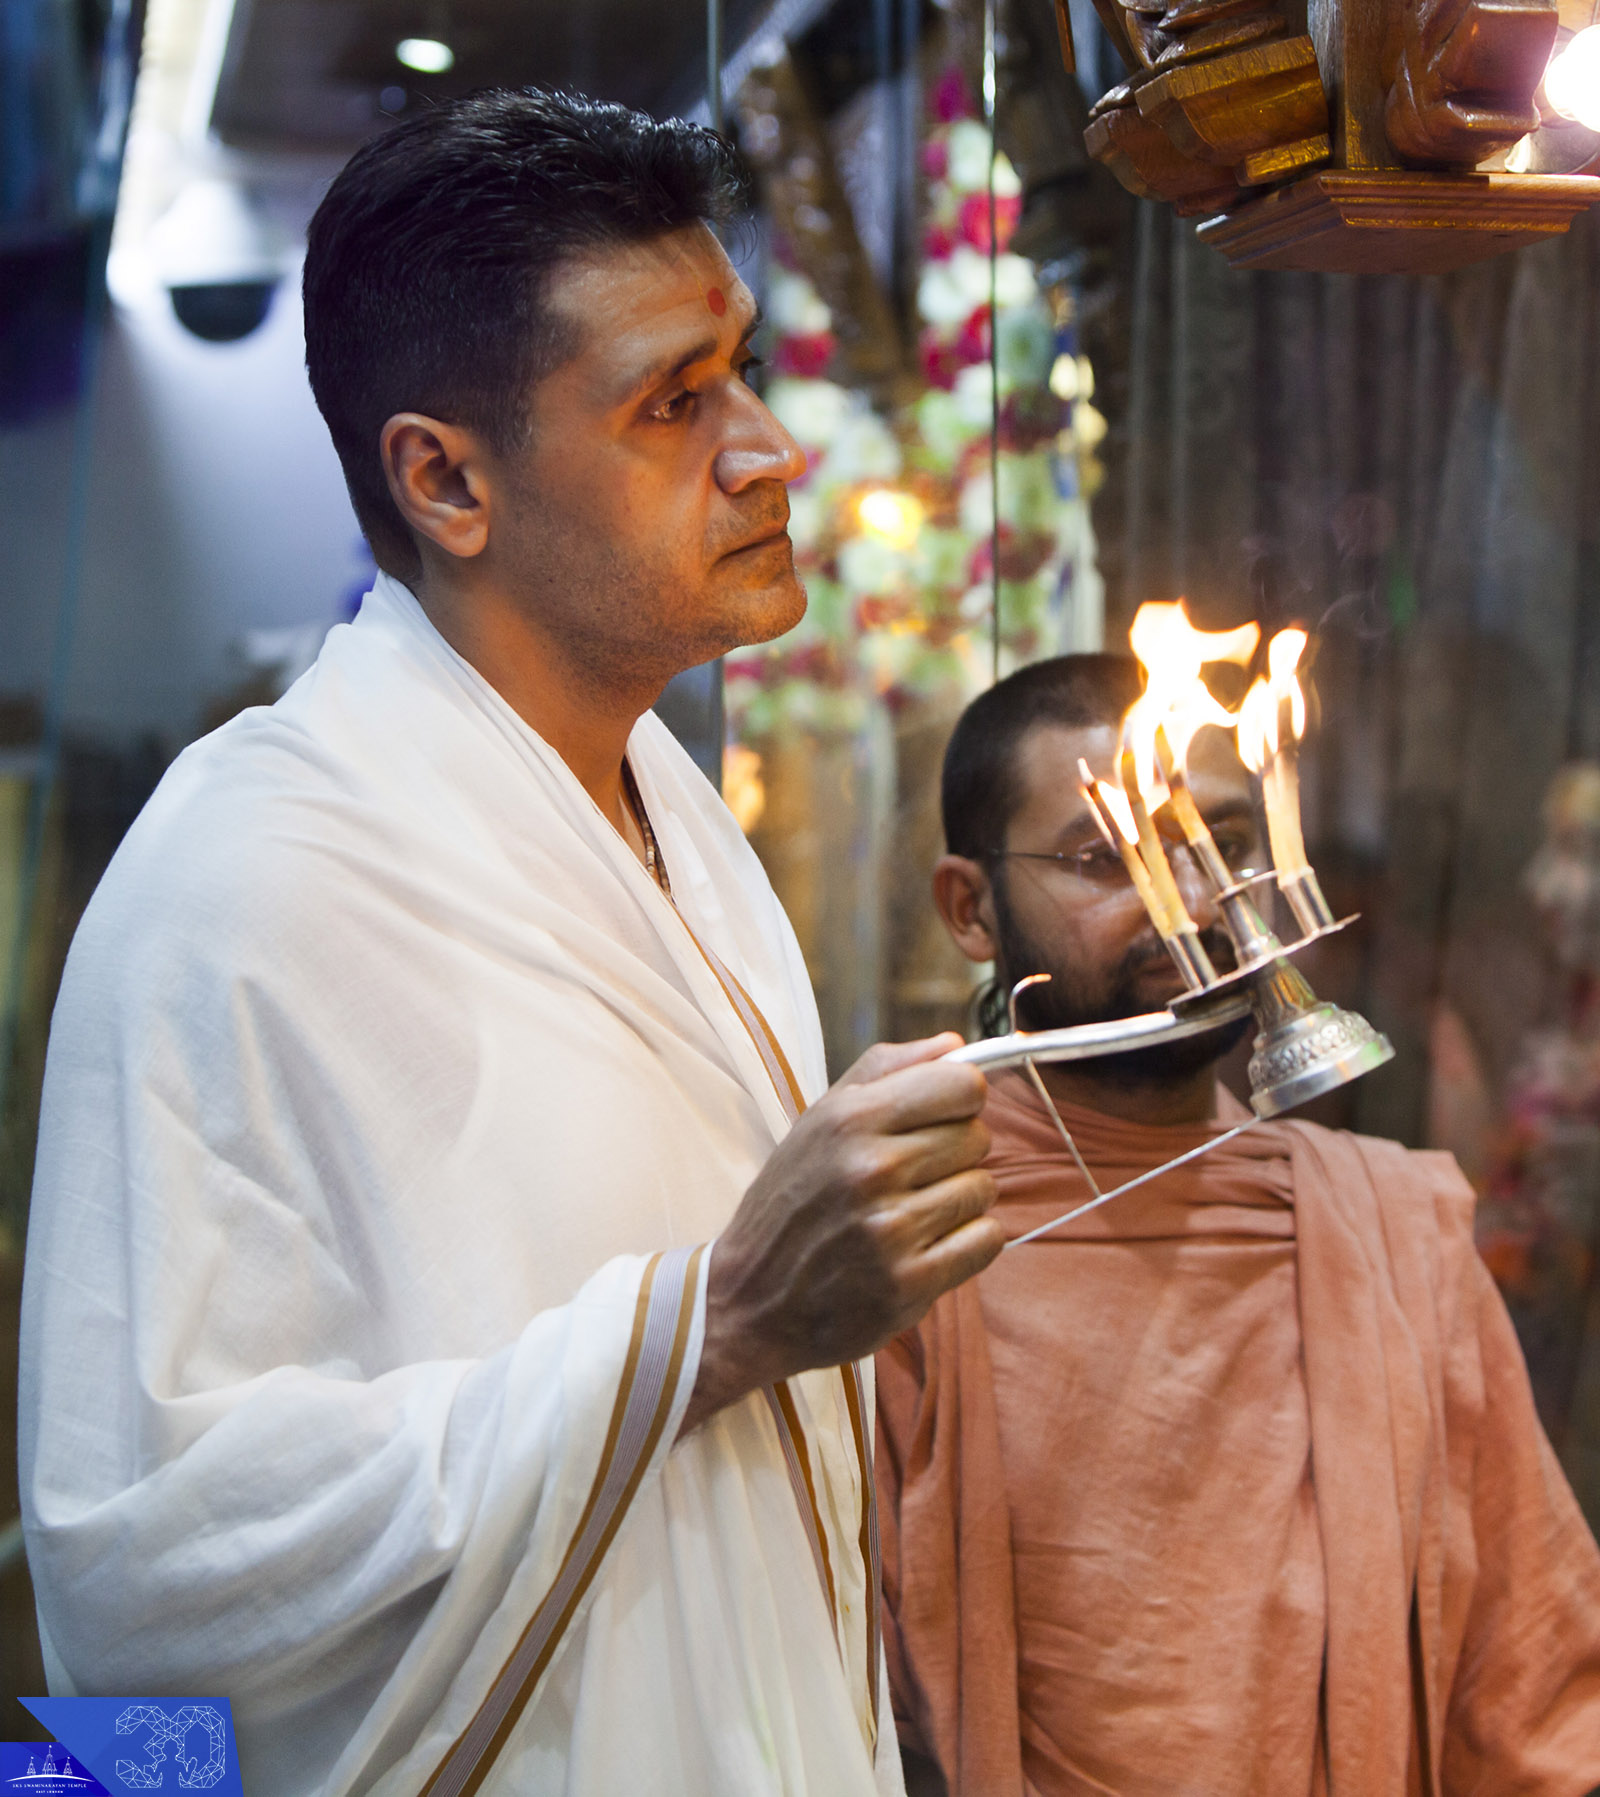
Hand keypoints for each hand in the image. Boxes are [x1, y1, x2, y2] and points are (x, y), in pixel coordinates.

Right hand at [679, 1034, 1001, 1433]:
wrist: (749, 1300)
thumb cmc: (790, 1202)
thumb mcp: (819, 1120)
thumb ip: (887, 1070)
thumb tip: (956, 1045)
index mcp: (849, 1120)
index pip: (962, 1085)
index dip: (960, 1099)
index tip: (940, 1116)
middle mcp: (872, 1169)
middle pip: (977, 1137)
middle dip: (954, 1152)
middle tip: (912, 1174)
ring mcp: (892, 1230)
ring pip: (983, 1188)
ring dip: (957, 1200)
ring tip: (910, 1212)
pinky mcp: (909, 1283)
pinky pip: (986, 1240)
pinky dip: (966, 1242)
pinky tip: (924, 1245)